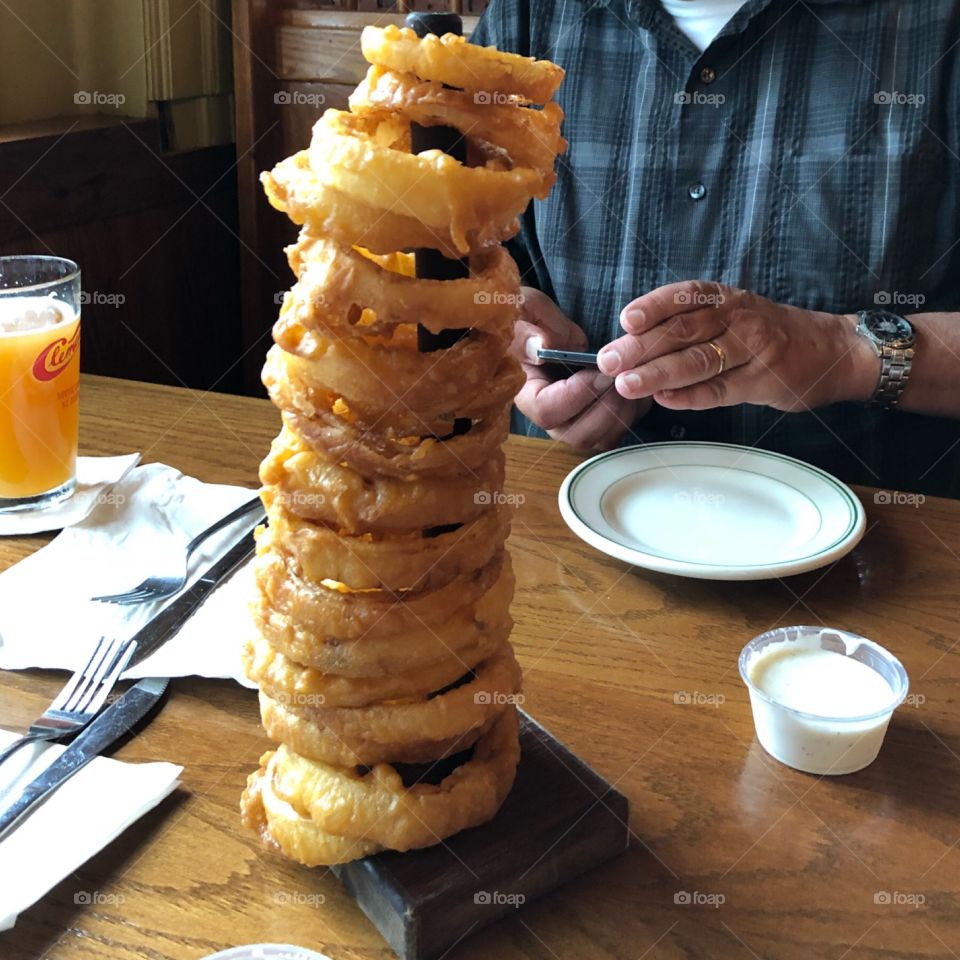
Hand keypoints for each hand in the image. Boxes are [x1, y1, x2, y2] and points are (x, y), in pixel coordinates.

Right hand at [510, 287, 649, 450]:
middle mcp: (548, 418)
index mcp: (525, 393)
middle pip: (578, 434)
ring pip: (601, 439)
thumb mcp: (524, 313)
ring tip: (634, 378)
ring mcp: (572, 424)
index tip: (598, 370)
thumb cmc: (532, 319)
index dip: (575, 395)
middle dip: (607, 407)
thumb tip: (541, 346)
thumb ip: (527, 331)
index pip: (546, 411)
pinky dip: (634, 412)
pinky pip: (618, 432)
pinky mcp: (594, 423)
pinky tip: (640, 384)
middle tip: (623, 376)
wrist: (548, 328)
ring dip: (624, 412)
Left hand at [597, 281, 878, 411]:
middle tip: (609, 360)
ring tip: (627, 384)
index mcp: (725, 298)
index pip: (684, 297)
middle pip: (684, 330)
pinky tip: (665, 400)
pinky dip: (690, 397)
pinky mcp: (763, 381)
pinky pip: (720, 390)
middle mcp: (739, 318)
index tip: (625, 320)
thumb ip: (687, 326)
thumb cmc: (766, 333)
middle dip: (642, 347)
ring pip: (699, 360)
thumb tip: (631, 344)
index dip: (653, 307)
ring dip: (659, 373)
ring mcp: (753, 350)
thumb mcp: (731, 314)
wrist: (830, 350)